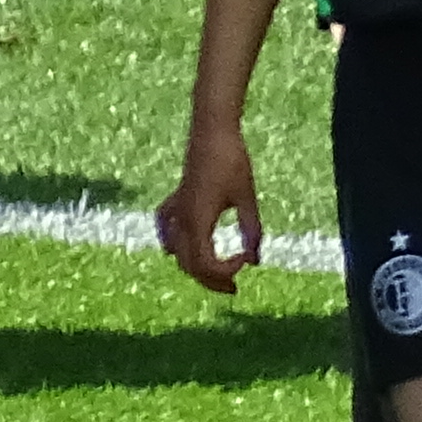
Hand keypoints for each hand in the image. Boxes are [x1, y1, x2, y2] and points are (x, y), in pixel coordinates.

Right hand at [160, 125, 262, 294]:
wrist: (212, 133)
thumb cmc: (233, 163)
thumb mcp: (247, 198)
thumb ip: (252, 230)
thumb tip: (256, 261)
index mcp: (198, 221)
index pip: (204, 264)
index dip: (225, 272)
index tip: (245, 261)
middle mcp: (180, 221)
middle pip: (189, 264)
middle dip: (211, 279)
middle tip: (234, 288)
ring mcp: (173, 211)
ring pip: (177, 252)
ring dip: (195, 267)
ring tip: (216, 273)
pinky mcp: (173, 201)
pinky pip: (165, 230)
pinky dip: (172, 244)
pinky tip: (178, 249)